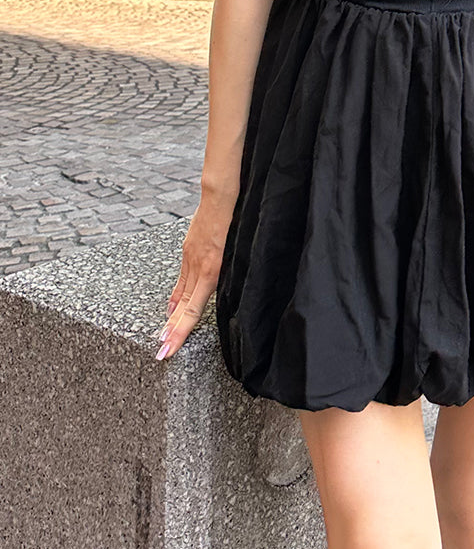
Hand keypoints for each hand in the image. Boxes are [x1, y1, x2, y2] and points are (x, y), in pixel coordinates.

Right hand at [156, 199, 233, 359]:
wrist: (221, 196)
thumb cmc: (237, 222)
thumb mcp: (237, 252)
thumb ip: (229, 274)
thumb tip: (223, 288)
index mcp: (211, 271)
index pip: (191, 311)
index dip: (179, 332)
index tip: (166, 350)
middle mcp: (197, 268)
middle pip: (182, 307)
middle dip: (171, 331)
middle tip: (160, 351)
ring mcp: (190, 258)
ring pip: (180, 294)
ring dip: (172, 316)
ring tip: (164, 336)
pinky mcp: (188, 250)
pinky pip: (181, 279)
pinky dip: (176, 296)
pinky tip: (172, 306)